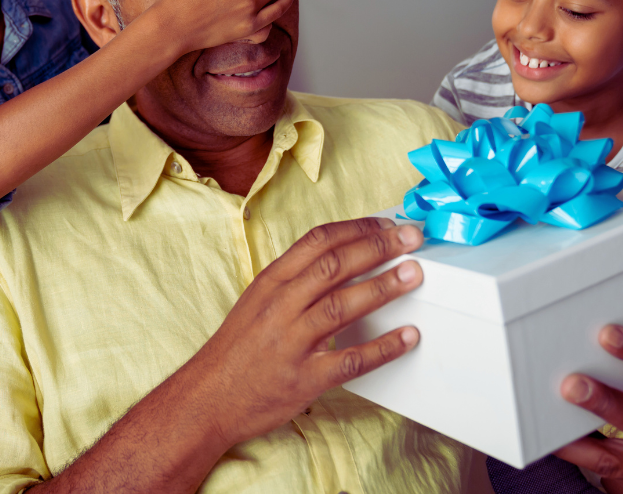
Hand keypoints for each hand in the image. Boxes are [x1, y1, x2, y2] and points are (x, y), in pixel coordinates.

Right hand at [186, 217, 423, 448]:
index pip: (317, 242)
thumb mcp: (258, 301)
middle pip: (334, 266)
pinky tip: (407, 337)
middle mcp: (280, 306)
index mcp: (271, 281)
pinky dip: (383, 348)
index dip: (356, 228)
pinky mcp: (305, 378)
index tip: (386, 224)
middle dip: (378, 247)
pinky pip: (351, 360)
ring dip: (383, 287)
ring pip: (343, 306)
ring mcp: (292, 342)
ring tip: (414, 274)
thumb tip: (340, 259)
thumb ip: (295, 281)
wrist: (208, 399)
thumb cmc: (237, 349)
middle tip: (411, 238)